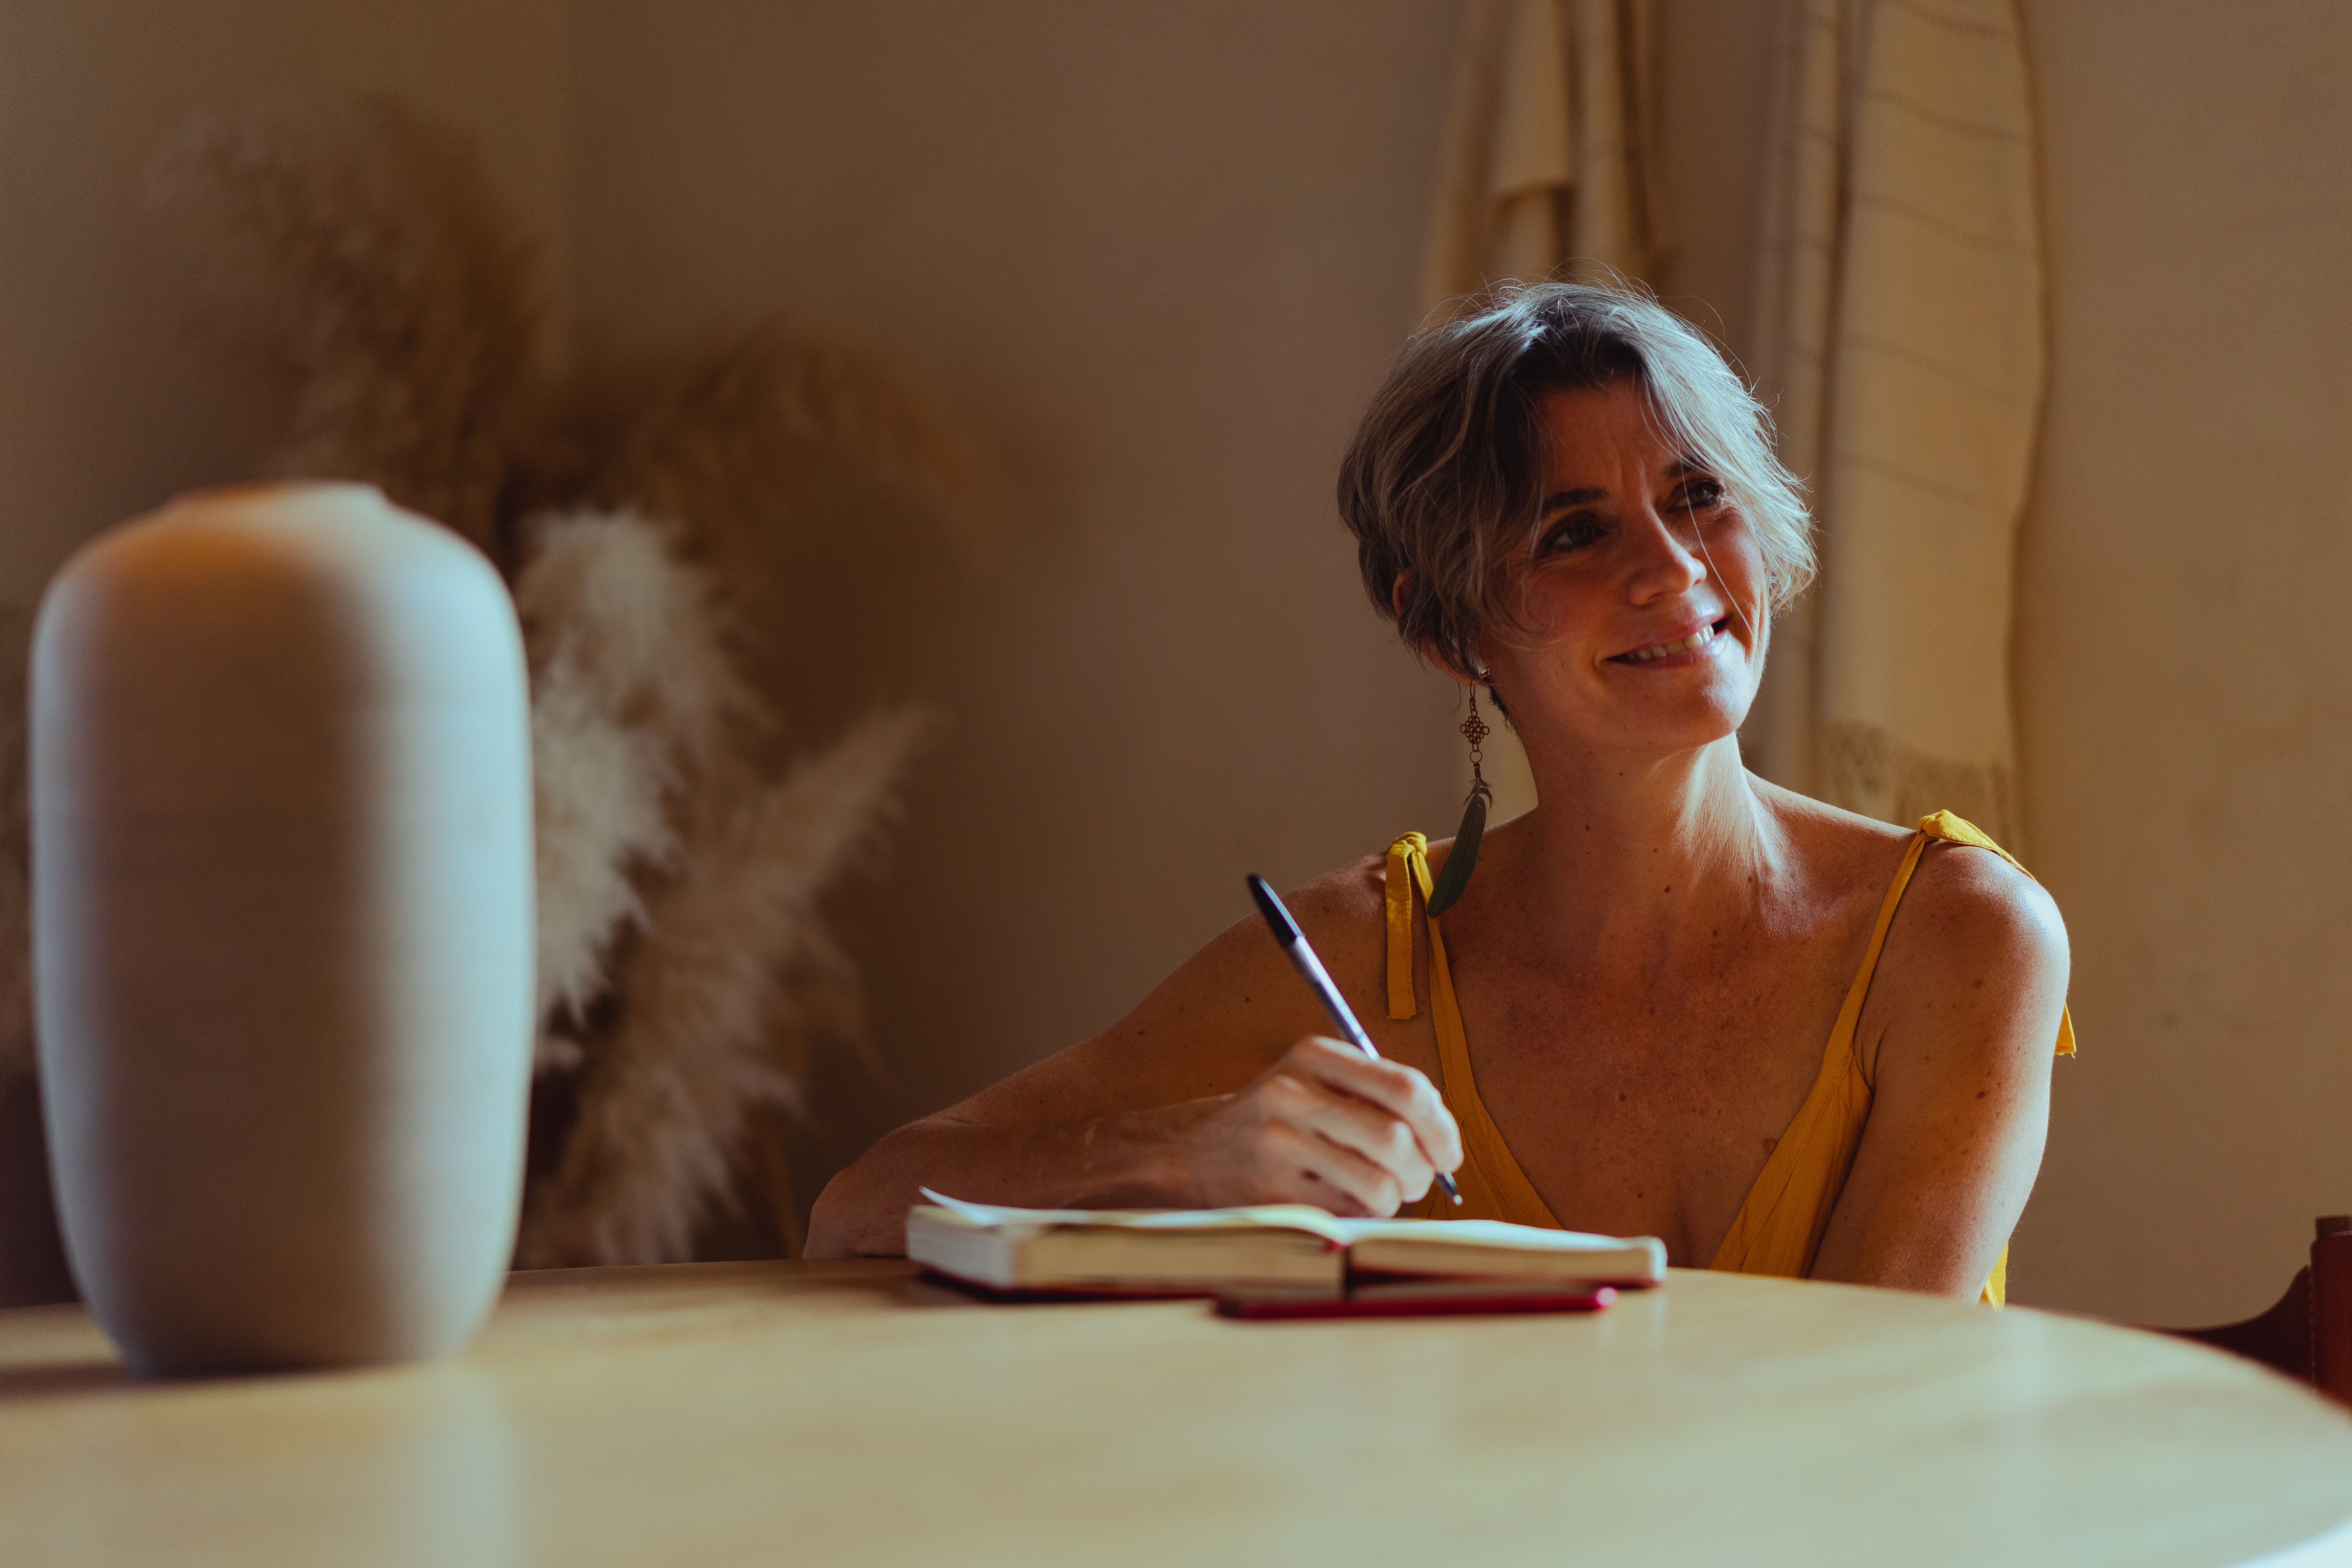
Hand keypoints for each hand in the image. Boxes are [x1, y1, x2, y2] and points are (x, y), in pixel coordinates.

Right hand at [1175, 1036, 1463, 1215]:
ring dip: (1395, 1199)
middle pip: (1395, 1139)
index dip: (1442, 1127)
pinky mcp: (1272, 1190)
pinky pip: (1348, 1213)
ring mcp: (1278, 1142)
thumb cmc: (1283, 1120)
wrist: (1198, 1151)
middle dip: (1422, 1171)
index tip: (1449, 1154)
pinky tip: (1344, 1202)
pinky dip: (1362, 1215)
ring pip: (1377, 1184)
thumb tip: (1446, 1143)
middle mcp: (1294, 1092)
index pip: (1406, 1088)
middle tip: (1418, 1181)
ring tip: (1381, 1193)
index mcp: (1316, 1056)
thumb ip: (1381, 1097)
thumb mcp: (1321, 1082)